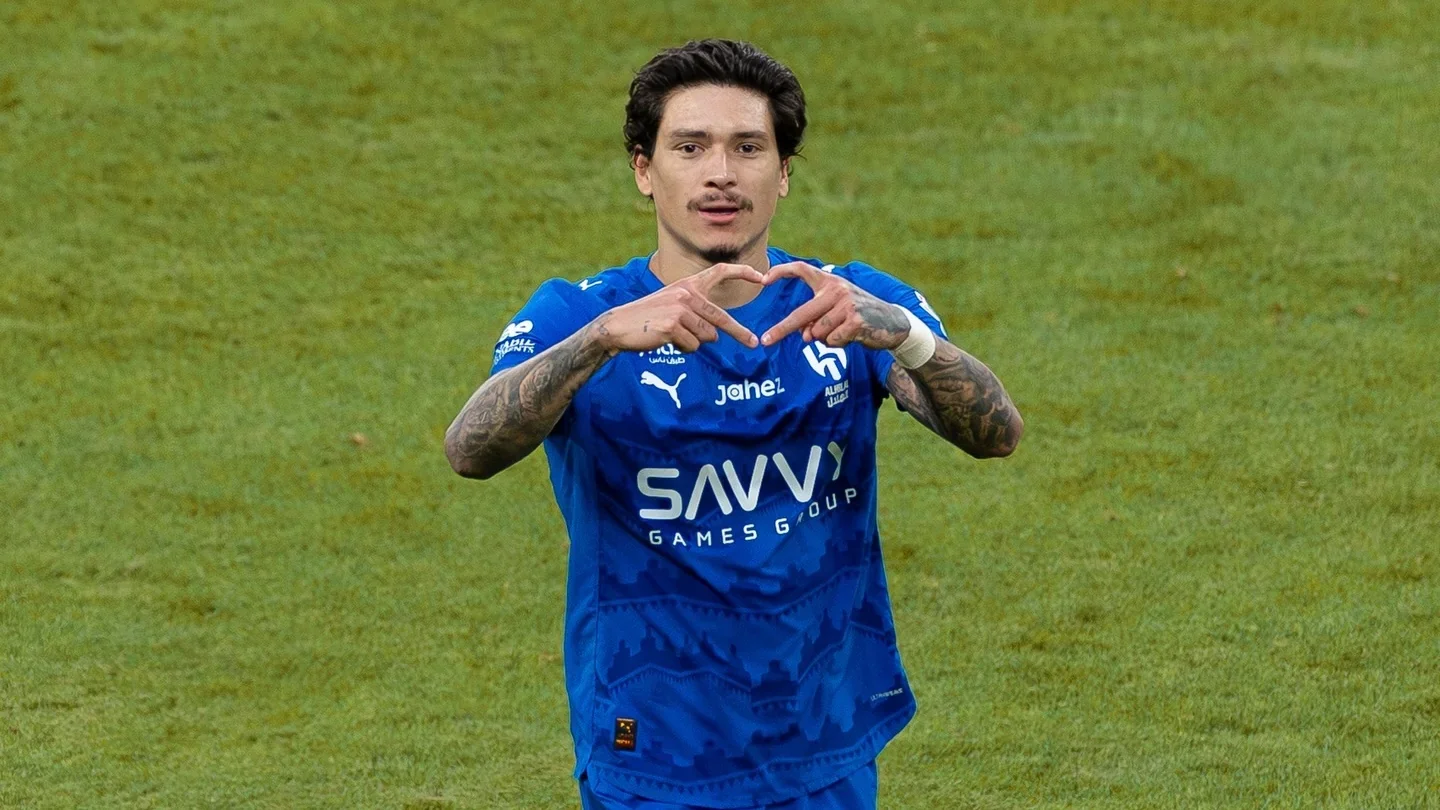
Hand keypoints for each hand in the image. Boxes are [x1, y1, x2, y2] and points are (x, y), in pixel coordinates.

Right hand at [589, 263, 763, 354]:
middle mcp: (686, 293)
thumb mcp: (672, 305)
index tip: (762, 276)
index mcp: (688, 284)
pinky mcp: (674, 325)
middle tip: (753, 343)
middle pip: (721, 317)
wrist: (619, 325)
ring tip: (673, 336)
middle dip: (739, 333)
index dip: (742, 271)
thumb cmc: (648, 318)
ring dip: (693, 342)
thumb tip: (717, 333)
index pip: (720, 271)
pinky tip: (667, 340)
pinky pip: (692, 345)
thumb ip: (695, 311)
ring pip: (706, 337)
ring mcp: (680, 309)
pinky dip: (683, 349)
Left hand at [759, 262, 910, 349]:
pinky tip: (852, 336)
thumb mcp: (836, 312)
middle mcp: (836, 289)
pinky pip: (832, 341)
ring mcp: (846, 304)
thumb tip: (806, 336)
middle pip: (801, 314)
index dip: (781, 272)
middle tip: (765, 341)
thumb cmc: (859, 316)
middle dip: (781, 329)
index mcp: (829, 281)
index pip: (801, 269)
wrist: (893, 322)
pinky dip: (838, 344)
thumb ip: (816, 320)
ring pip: (817, 333)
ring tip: (843, 332)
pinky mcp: (855, 320)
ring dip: (825, 339)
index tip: (763, 280)